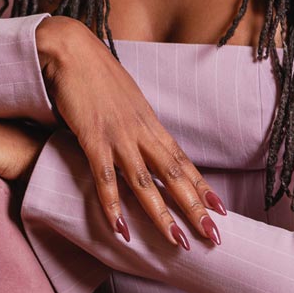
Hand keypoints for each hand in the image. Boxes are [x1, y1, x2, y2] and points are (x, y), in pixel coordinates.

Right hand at [36, 16, 225, 250]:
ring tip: (177, 242)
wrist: (72, 50)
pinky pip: (104, 178)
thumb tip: (148, 142)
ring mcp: (118, 135)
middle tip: (214, 235)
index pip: (182, 160)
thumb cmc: (98, 73)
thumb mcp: (127, 100)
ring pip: (144, 182)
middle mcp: (140, 130)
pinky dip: (112, 205)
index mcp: (150, 122)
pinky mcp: (93, 137)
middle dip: (194, 207)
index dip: (202, 186)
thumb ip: (139, 123)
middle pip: (173, 174)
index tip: (220, 209)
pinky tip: (121, 229)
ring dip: (161, 215)